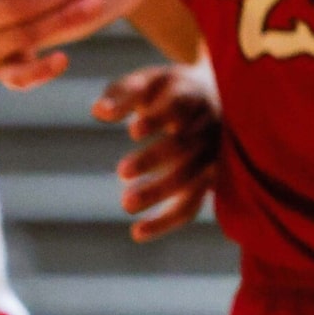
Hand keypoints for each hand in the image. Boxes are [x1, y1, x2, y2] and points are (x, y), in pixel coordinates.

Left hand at [92, 62, 222, 240]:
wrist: (214, 98)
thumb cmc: (168, 91)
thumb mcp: (147, 81)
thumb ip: (122, 95)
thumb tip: (99, 113)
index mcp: (193, 96)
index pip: (180, 107)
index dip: (159, 119)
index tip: (134, 130)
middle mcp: (209, 127)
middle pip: (185, 146)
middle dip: (155, 159)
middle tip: (121, 172)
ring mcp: (212, 156)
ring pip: (191, 180)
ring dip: (160, 193)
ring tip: (125, 204)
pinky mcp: (208, 181)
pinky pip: (191, 206)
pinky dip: (167, 221)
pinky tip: (137, 233)